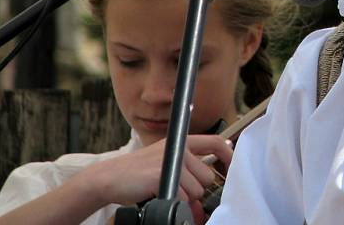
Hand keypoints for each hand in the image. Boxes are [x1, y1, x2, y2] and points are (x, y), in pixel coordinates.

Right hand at [78, 134, 232, 208]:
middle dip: (196, 189)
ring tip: (166, 190)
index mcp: (181, 142)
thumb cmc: (138, 173)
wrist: (111, 177)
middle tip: (178, 188)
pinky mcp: (162, 175)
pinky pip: (182, 197)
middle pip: (207, 176)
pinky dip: (173, 201)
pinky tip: (159, 193)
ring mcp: (171, 161)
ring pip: (196, 190)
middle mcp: (178, 148)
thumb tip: (205, 188)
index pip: (215, 142)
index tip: (232, 164)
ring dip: (184, 197)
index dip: (228, 153)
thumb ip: (187, 171)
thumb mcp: (165, 163)